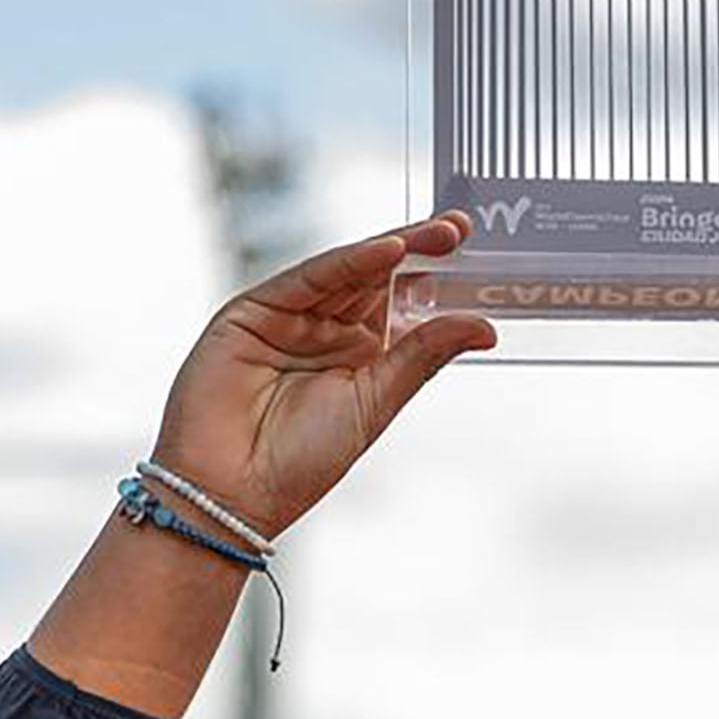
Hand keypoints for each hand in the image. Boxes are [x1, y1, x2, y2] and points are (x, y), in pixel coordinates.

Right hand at [153, 212, 493, 539]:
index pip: (402, 302)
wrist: (233, 491)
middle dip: (421, 251)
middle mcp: (325, 328)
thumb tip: (485, 327)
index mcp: (358, 353)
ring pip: (349, 270)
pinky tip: (390, 250)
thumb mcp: (376, 403)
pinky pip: (310, 278)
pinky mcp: (254, 309)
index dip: (436, 277)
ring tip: (441, 233)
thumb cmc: (300, 460)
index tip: (477, 253)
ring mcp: (290, 316)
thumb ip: (423, 357)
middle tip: (462, 226)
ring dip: (394, 248)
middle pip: (378, 277)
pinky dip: (350, 261)